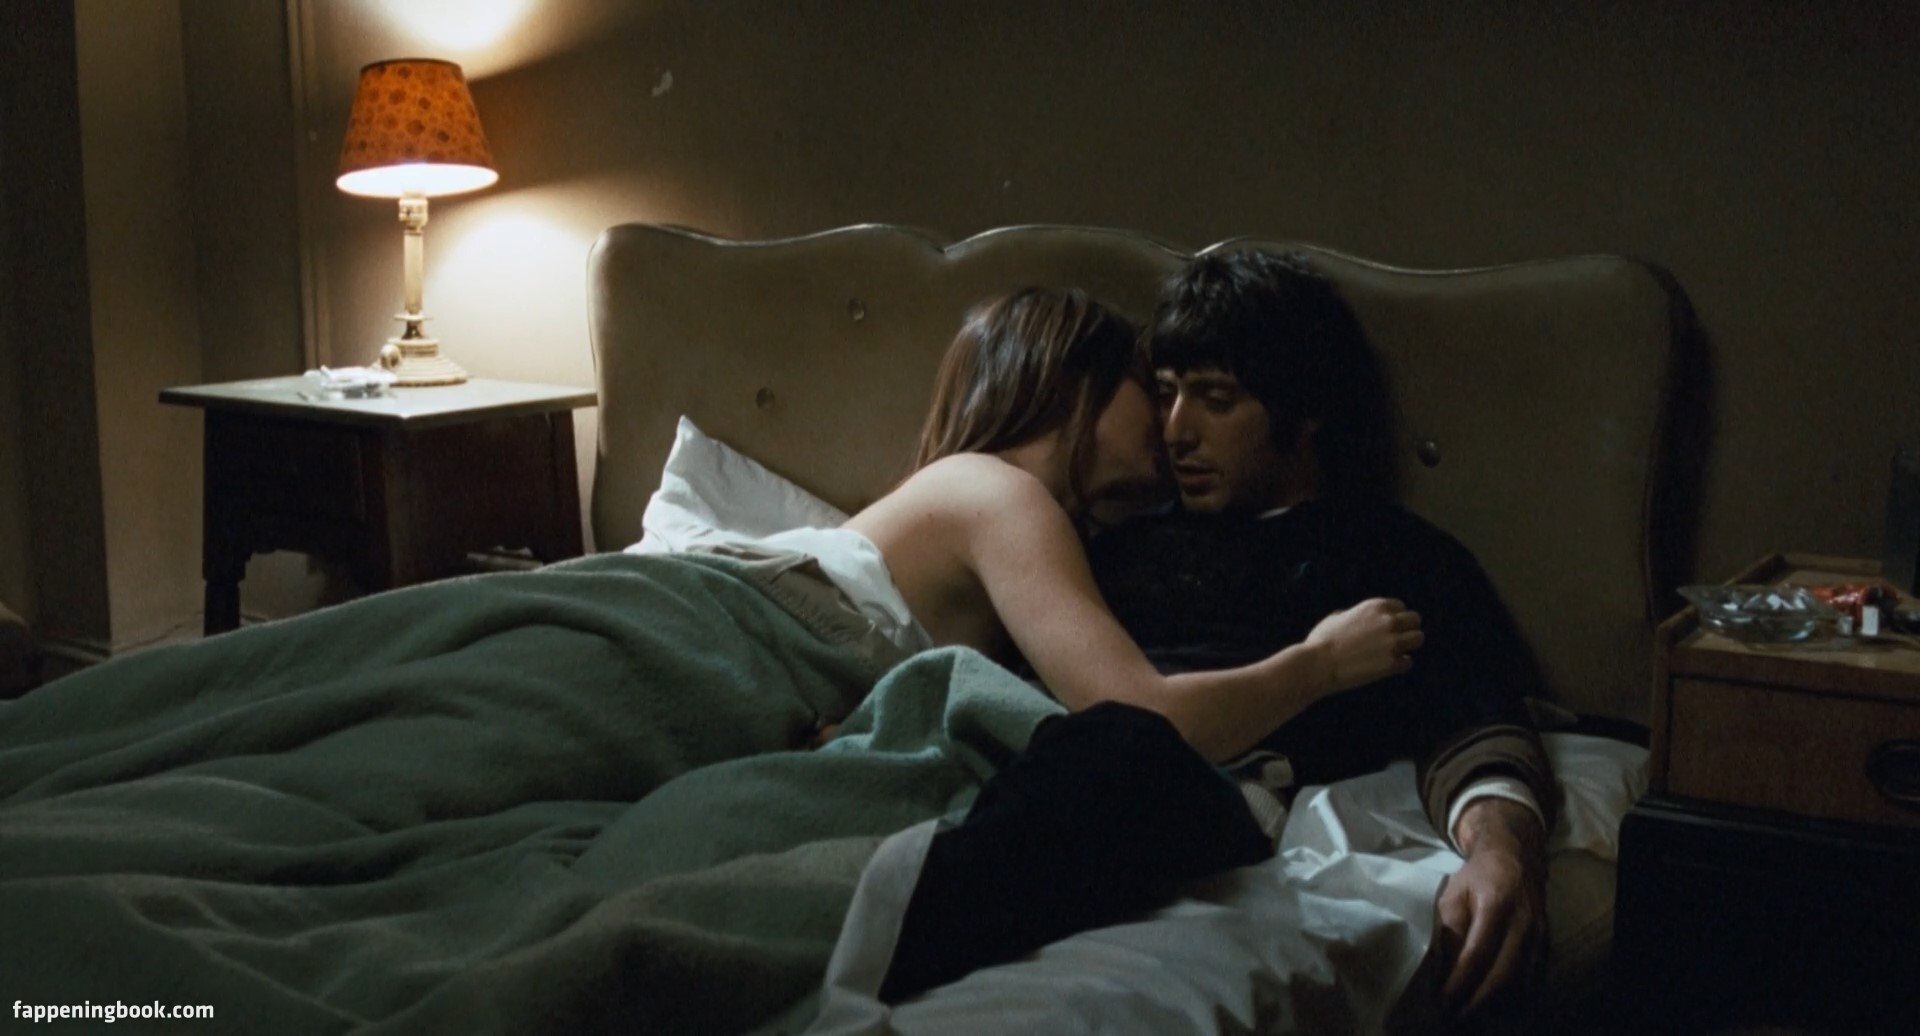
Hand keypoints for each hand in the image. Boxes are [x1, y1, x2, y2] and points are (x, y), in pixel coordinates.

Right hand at [1304, 598, 1422, 691]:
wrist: (1318, 664)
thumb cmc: (1321, 642)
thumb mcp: (1335, 618)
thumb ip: (1353, 615)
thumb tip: (1354, 618)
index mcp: (1375, 606)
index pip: (1400, 607)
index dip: (1395, 617)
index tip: (1388, 627)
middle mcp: (1387, 621)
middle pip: (1415, 620)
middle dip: (1407, 629)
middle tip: (1398, 640)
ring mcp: (1392, 642)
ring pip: (1418, 639)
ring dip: (1408, 646)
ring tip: (1396, 653)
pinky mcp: (1392, 663)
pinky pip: (1408, 662)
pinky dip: (1399, 664)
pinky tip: (1388, 667)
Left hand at [1436, 798, 1546, 1018]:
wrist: (1517, 856)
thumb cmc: (1478, 876)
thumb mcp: (1453, 893)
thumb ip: (1449, 929)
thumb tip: (1444, 968)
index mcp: (1496, 905)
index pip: (1477, 954)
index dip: (1460, 982)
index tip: (1443, 1001)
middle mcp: (1522, 923)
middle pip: (1502, 975)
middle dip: (1477, 1002)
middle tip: (1454, 1018)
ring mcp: (1538, 935)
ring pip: (1519, 981)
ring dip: (1495, 1005)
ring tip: (1470, 1017)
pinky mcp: (1546, 944)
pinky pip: (1532, 978)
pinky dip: (1514, 996)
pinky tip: (1495, 1007)